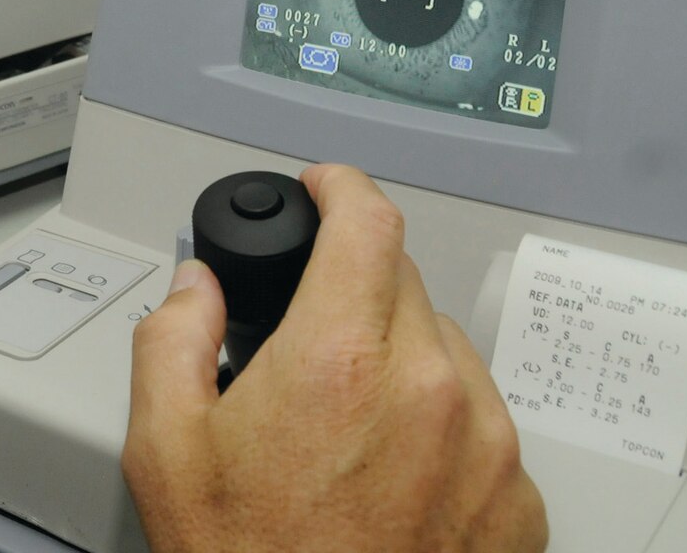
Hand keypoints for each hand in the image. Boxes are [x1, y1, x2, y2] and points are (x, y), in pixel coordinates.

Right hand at [123, 164, 546, 552]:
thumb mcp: (165, 451)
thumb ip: (173, 339)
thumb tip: (196, 288)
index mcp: (341, 360)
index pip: (367, 220)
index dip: (341, 186)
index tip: (325, 187)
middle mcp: (430, 390)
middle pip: (403, 282)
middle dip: (353, 289)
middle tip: (308, 342)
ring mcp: (489, 447)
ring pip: (447, 350)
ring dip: (400, 359)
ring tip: (345, 429)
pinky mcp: (521, 500)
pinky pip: (483, 423)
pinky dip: (441, 427)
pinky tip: (390, 477)